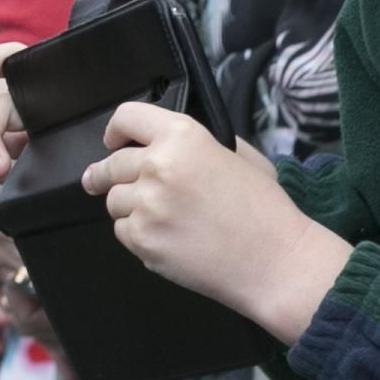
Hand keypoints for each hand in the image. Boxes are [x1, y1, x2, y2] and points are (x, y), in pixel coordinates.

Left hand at [85, 101, 346, 331]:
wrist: (276, 262)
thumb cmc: (265, 209)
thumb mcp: (239, 156)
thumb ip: (196, 144)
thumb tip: (164, 144)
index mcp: (182, 137)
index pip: (127, 117)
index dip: (117, 129)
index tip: (113, 142)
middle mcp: (157, 165)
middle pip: (112, 163)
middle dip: (107, 173)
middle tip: (103, 180)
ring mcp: (146, 204)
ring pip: (114, 200)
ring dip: (128, 206)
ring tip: (158, 216)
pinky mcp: (142, 239)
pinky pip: (122, 230)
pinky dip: (137, 234)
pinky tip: (165, 238)